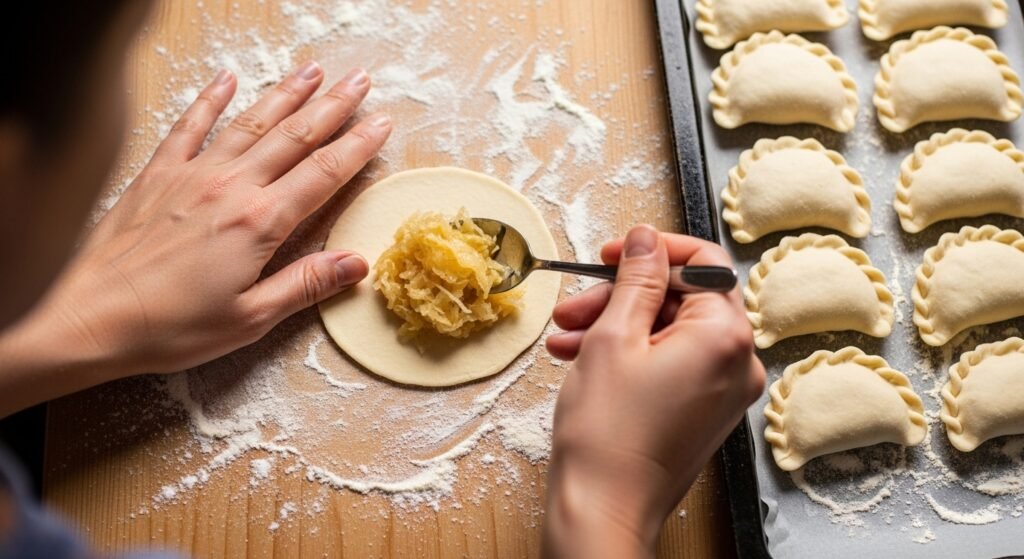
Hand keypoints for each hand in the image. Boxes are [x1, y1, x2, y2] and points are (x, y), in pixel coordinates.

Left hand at [0, 62, 390, 415]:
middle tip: (360, 81)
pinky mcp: (157, 174)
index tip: (382, 123)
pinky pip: (190, 126)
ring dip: (286, 95)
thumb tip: (357, 262)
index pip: (323, 174)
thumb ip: (305, 284)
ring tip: (313, 73)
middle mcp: (231, 188)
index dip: (358, 146)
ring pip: (251, 123)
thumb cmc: (169, 327)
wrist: (89, 316)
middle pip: (294, 137)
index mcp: (259, 223)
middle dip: (333, 107)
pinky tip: (228, 80)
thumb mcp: (250, 318)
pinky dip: (211, 100)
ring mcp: (192, 175)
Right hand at [541, 225, 764, 558]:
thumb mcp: (614, 336)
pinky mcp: (705, 410)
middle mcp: (738, 362)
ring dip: (617, 326)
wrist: (605, 508)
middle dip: (622, 296)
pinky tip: (583, 359)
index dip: (653, 251)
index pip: (704, 262)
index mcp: (725, 336)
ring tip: (567, 339)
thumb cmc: (608, 433)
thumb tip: (646, 239)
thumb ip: (636, 279)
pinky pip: (672, 362)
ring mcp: (724, 390)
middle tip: (575, 305)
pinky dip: (631, 354)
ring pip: (670, 331)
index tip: (612, 254)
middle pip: (683, 298)